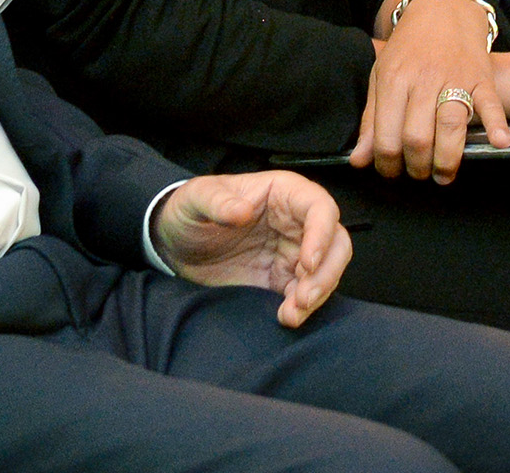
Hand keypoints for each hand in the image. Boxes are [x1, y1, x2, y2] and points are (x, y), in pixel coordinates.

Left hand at [154, 171, 351, 327]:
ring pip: (326, 270)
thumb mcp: (195, 198)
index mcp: (282, 192)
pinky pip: (304, 293)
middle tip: (305, 296)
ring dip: (317, 293)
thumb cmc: (189, 209)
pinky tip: (286, 317)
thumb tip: (242, 211)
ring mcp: (291, 251)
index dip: (321, 234)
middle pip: (335, 241)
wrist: (174, 243)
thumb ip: (217, 202)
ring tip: (292, 313)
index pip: (319, 207)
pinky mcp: (281, 279)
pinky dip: (302, 308)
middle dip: (327, 271)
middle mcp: (295, 221)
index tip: (306, 263)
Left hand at [355, 0, 501, 181]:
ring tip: (443, 175)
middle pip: (418, 137)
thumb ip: (371, 121)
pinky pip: (490, 103)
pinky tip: (499, 143)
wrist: (441, 11)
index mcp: (394, 80)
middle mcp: (423, 79)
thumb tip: (359, 161)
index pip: (386, 135)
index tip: (392, 172)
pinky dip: (496, 124)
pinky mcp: (481, 77)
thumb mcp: (381, 77)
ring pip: (450, 125)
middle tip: (418, 174)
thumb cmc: (408, 50)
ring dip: (447, 160)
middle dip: (417, 167)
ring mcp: (455, 78)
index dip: (386, 163)